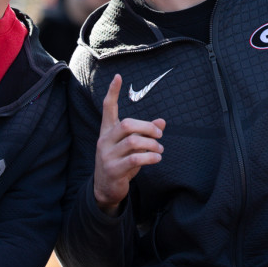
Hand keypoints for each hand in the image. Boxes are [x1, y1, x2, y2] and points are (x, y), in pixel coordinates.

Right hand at [93, 75, 164, 215]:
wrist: (105, 190)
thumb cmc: (121, 163)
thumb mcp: (132, 147)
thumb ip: (144, 134)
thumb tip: (162, 122)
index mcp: (107, 132)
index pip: (108, 108)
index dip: (112, 92)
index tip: (118, 76)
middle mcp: (104, 141)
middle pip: (127, 124)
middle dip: (147, 127)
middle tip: (159, 135)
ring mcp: (107, 156)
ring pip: (133, 141)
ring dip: (152, 144)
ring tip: (160, 150)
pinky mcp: (113, 170)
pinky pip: (135, 159)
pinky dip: (150, 157)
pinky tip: (157, 158)